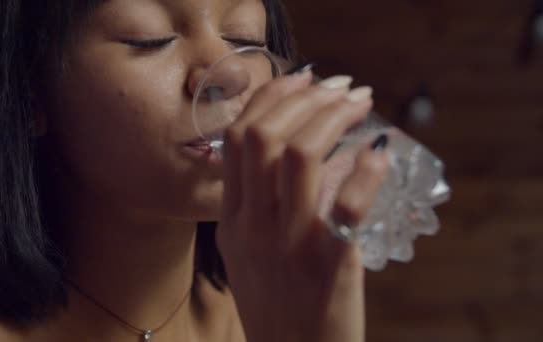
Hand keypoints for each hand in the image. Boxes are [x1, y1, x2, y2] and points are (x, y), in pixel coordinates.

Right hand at [216, 71, 389, 341]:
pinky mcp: (329, 266)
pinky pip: (346, 207)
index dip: (271, 97)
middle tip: (339, 85)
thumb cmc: (277, 306)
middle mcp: (254, 226)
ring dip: (333, 118)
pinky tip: (380, 154)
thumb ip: (264, 205)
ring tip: (359, 102)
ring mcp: (288, 246)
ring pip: (299, 157)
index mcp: (232, 220)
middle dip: (305, 97)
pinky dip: (366, 172)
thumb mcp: (249, 254)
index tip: (302, 77)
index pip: (238, 139)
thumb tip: (316, 154)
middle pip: (265, 138)